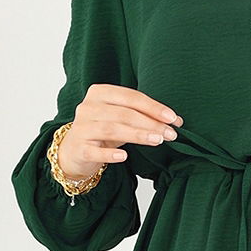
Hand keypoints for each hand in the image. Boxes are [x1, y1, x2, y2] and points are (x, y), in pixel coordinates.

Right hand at [57, 83, 183, 179]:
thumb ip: (143, 115)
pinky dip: (110, 154)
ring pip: (113, 129)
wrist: (75, 150)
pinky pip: (95, 151)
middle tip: (170, 133)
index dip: (153, 107)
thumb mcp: (121, 118)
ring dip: (138, 135)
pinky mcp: (79, 148)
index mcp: (100, 93)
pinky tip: (124, 157)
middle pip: (124, 113)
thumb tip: (176, 120)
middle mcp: (88, 107)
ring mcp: (81, 127)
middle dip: (151, 123)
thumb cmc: (103, 130)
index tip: (173, 118)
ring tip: (158, 140)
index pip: (131, 97)